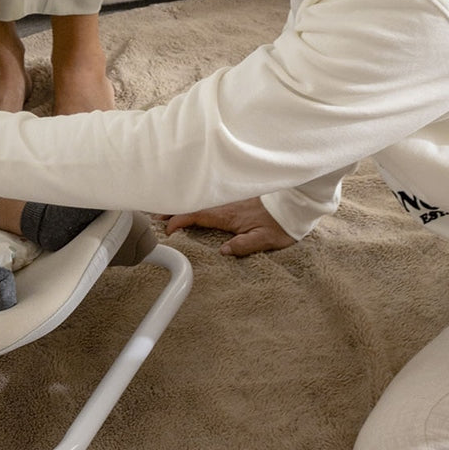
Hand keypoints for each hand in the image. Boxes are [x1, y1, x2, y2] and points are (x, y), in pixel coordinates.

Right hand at [162, 198, 296, 256]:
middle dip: (172, 208)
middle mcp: (225, 205)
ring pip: (199, 201)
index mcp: (228, 215)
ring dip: (181, 203)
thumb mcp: (265, 240)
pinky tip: (189, 203)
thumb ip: (244, 245)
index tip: (167, 229)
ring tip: (164, 207)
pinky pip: (207, 199)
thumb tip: (223, 251)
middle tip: (153, 213)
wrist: (295, 205)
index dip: (179, 220)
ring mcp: (228, 200)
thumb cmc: (281, 224)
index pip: (197, 216)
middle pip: (193, 205)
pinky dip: (193, 201)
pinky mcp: (234, 198)